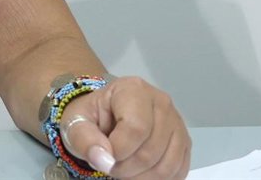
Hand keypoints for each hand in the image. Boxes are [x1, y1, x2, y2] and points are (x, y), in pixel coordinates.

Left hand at [59, 76, 189, 178]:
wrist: (105, 118)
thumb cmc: (92, 117)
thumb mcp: (76, 124)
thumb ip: (85, 140)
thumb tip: (103, 160)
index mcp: (133, 89)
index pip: (136, 128)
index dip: (119, 151)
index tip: (103, 157)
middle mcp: (161, 102)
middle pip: (151, 149)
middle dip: (127, 168)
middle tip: (111, 168)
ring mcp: (176, 122)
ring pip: (167, 165)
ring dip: (142, 177)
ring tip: (124, 170)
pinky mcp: (183, 142)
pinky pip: (178, 171)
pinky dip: (157, 179)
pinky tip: (140, 173)